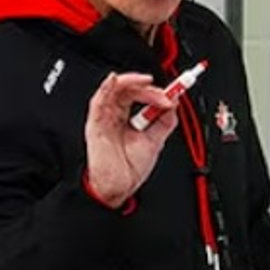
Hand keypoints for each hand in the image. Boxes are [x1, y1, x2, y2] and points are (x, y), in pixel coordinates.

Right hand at [84, 72, 179, 207]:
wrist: (118, 188)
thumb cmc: (129, 170)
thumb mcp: (155, 141)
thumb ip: (165, 122)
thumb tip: (174, 103)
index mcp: (126, 119)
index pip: (139, 95)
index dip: (156, 92)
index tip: (173, 95)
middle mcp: (115, 116)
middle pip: (129, 89)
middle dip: (148, 88)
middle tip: (165, 96)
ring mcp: (105, 118)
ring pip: (114, 89)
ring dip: (132, 81)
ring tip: (147, 83)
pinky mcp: (96, 124)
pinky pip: (98, 101)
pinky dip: (106, 87)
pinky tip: (115, 80)